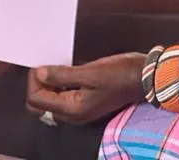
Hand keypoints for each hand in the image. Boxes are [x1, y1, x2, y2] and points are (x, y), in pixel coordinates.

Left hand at [26, 53, 143, 124]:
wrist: (143, 78)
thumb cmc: (121, 74)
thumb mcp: (90, 72)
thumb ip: (62, 74)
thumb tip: (40, 73)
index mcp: (72, 109)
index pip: (36, 100)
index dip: (35, 81)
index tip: (43, 65)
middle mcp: (73, 114)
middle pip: (39, 104)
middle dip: (38, 84)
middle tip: (47, 67)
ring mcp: (78, 110)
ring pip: (49, 100)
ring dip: (48, 83)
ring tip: (57, 67)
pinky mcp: (83, 102)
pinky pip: (61, 96)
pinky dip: (58, 84)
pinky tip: (66, 71)